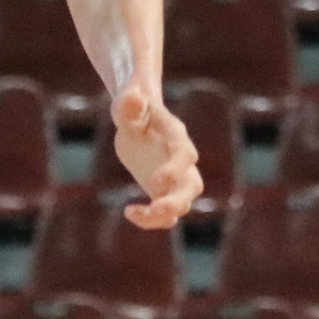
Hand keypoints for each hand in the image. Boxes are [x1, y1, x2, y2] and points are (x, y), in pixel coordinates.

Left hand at [110, 84, 199, 228]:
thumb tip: (133, 98)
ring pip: (182, 204)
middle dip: (176, 201)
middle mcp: (182, 160)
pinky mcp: (164, 191)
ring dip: (164, 215)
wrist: (136, 118)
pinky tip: (129, 211)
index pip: (184, 154)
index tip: (154, 182)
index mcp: (175, 136)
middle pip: (192, 185)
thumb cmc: (132, 108)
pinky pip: (166, 213)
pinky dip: (152, 220)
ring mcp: (175, 178)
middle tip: (155, 209)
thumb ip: (130, 104)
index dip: (175, 169)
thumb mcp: (127, 105)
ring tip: (134, 213)